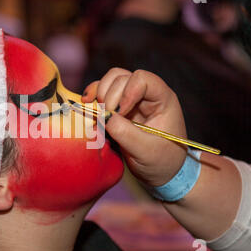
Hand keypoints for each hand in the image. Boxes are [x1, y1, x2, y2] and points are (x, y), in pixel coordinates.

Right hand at [82, 68, 186, 186]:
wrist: (161, 172)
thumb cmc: (162, 161)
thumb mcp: (146, 151)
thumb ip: (125, 133)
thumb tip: (104, 117)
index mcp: (162, 100)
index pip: (142, 79)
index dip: (127, 91)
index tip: (120, 112)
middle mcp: (147, 94)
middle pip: (122, 78)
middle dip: (110, 96)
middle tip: (106, 118)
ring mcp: (131, 98)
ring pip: (110, 81)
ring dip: (99, 94)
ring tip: (96, 113)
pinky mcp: (118, 107)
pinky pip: (102, 92)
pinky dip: (93, 97)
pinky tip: (87, 106)